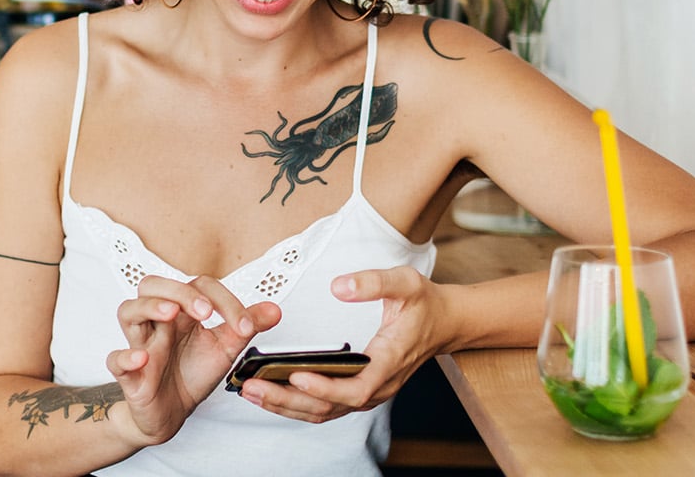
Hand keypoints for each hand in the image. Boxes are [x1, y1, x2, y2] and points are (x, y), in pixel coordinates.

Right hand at [108, 275, 282, 444]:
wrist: (171, 413)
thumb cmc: (191, 374)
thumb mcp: (226, 349)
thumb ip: (246, 327)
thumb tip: (275, 309)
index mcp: (183, 313)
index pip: (197, 286)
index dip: (223, 299)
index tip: (246, 326)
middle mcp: (159, 323)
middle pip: (151, 285)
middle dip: (179, 291)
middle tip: (204, 312)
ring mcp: (141, 346)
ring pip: (127, 311)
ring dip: (148, 307)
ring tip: (171, 314)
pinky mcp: (130, 376)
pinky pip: (115, 360)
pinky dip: (125, 357)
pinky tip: (142, 359)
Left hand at [235, 267, 450, 423]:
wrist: (444, 323)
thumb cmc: (423, 304)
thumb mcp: (406, 282)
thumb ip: (373, 282)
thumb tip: (338, 287)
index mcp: (388, 361)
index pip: (356, 387)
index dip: (326, 387)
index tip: (296, 376)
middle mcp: (378, 385)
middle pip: (330, 406)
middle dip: (288, 399)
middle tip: (252, 386)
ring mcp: (368, 392)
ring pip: (324, 411)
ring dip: (286, 406)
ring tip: (250, 391)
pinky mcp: (359, 391)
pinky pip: (325, 407)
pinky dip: (295, 404)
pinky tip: (268, 394)